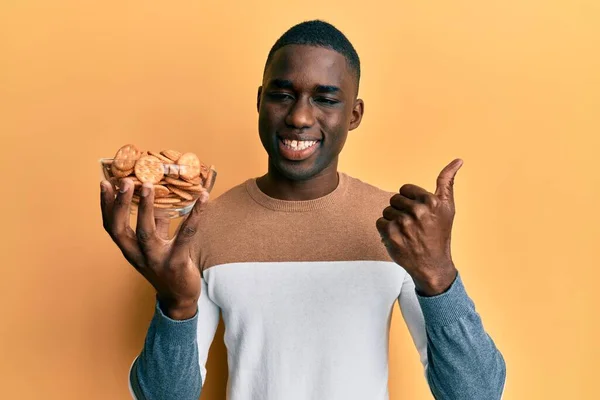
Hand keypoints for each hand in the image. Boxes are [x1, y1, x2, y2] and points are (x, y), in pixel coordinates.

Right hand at [100, 178, 209, 319]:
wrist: (180, 298)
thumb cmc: (167, 266)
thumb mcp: (156, 245)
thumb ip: (155, 223)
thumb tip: (159, 196)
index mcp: (130, 250)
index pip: (111, 226)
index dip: (106, 206)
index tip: (104, 183)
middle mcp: (138, 256)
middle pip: (121, 229)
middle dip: (121, 204)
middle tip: (125, 181)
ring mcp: (156, 260)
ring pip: (146, 233)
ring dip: (146, 208)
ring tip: (149, 185)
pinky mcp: (177, 263)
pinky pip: (185, 235)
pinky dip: (195, 215)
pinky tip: (203, 198)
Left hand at [376, 159, 462, 295]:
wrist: (433, 265)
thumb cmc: (439, 234)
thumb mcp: (447, 207)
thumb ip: (447, 182)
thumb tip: (458, 160)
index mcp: (432, 202)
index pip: (405, 189)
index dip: (409, 200)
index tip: (418, 213)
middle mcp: (418, 211)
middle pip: (394, 199)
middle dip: (401, 210)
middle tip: (413, 225)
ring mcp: (404, 223)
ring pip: (387, 211)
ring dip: (393, 221)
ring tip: (406, 232)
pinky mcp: (391, 234)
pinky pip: (380, 222)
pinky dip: (386, 230)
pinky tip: (398, 238)